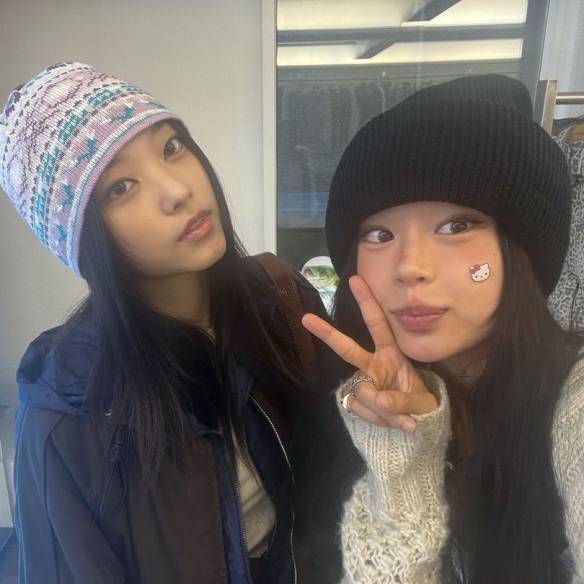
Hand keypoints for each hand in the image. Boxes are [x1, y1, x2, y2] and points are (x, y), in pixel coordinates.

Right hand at [302, 276, 437, 431]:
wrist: (415, 424)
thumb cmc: (420, 403)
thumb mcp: (422, 402)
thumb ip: (403, 402)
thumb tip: (378, 399)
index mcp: (390, 353)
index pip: (378, 324)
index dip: (367, 303)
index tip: (355, 280)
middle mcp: (372, 365)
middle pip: (347, 348)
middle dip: (327, 333)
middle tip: (306, 318)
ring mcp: (363, 384)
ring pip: (361, 393)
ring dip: (382, 410)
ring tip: (402, 418)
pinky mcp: (355, 402)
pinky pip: (358, 409)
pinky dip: (376, 419)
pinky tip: (388, 421)